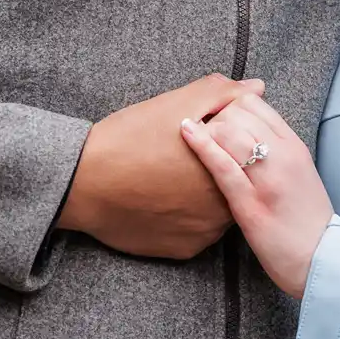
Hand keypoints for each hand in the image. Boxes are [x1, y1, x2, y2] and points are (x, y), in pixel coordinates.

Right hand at [56, 74, 257, 258]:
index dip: (226, 140)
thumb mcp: (176, 103)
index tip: (202, 134)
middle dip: (218, 168)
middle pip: (234, 183)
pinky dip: (186, 218)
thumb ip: (223, 93)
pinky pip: (196, 232)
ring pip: (217, 210)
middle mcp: (223, 207)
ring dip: (205, 195)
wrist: (81, 183)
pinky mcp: (183, 251)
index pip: (245, 153)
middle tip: (184, 157)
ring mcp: (204, 234)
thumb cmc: (128, 139)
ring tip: (174, 176)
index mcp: (226, 168)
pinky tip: (165, 200)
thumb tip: (258, 87)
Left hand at [180, 94, 333, 297]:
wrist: (322, 258)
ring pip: (229, 132)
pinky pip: (222, 165)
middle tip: (203, 132)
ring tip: (191, 136)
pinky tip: (185, 133)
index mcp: (294, 146)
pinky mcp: (250, 203)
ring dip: (206, 130)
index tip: (217, 119)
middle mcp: (283, 155)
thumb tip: (251, 132)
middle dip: (215, 117)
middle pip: (239, 113)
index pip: (256, 105)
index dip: (230, 106)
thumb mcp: (300, 172)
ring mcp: (267, 179)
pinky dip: (201, 145)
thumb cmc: (307, 219)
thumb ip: (278, 149)